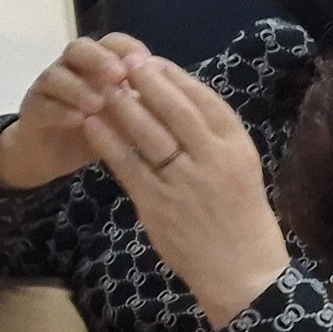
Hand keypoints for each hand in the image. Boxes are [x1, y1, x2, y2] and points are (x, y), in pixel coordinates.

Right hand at [0, 31, 148, 190]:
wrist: (54, 153)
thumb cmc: (96, 130)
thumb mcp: (126, 117)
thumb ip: (141, 104)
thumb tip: (170, 95)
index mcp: (97, 64)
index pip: (112, 42)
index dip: (128, 48)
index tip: (146, 61)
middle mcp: (71, 68)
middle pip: (78, 48)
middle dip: (98, 59)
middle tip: (117, 75)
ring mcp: (48, 88)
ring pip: (56, 75)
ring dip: (78, 87)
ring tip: (98, 103)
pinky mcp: (32, 110)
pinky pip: (43, 105)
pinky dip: (60, 110)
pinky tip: (78, 120)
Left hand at [82, 55, 292, 327]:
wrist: (240, 270)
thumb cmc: (240, 216)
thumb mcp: (240, 168)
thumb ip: (213, 138)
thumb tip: (177, 101)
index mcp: (238, 148)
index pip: (206, 101)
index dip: (176, 77)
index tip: (154, 61)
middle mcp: (212, 160)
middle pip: (175, 110)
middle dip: (147, 82)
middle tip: (125, 63)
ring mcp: (184, 182)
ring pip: (148, 133)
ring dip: (124, 106)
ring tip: (105, 87)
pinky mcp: (157, 203)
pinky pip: (127, 164)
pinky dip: (107, 140)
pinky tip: (92, 123)